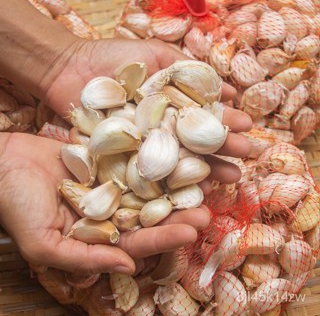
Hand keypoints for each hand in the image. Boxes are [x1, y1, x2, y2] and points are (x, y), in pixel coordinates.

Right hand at [0, 132, 209, 274]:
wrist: (3, 162)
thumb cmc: (17, 205)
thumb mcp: (43, 242)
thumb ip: (83, 259)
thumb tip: (126, 266)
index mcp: (102, 233)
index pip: (139, 239)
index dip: (165, 237)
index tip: (191, 232)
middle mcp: (114, 208)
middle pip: (153, 213)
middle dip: (179, 213)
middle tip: (206, 210)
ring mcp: (114, 181)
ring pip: (151, 184)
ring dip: (177, 184)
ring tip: (205, 181)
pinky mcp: (111, 156)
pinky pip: (138, 156)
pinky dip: (158, 155)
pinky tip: (180, 152)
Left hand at [44, 37, 251, 169]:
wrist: (71, 69)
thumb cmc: (115, 59)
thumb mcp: (157, 56)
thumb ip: (190, 72)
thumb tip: (228, 91)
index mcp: (171, 110)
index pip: (202, 120)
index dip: (223, 123)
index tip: (245, 128)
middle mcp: (161, 133)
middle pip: (194, 145)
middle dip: (221, 150)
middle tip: (245, 156)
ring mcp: (143, 149)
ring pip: (177, 164)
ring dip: (205, 171)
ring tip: (230, 178)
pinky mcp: (123, 162)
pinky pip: (148, 176)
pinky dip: (169, 184)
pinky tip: (193, 190)